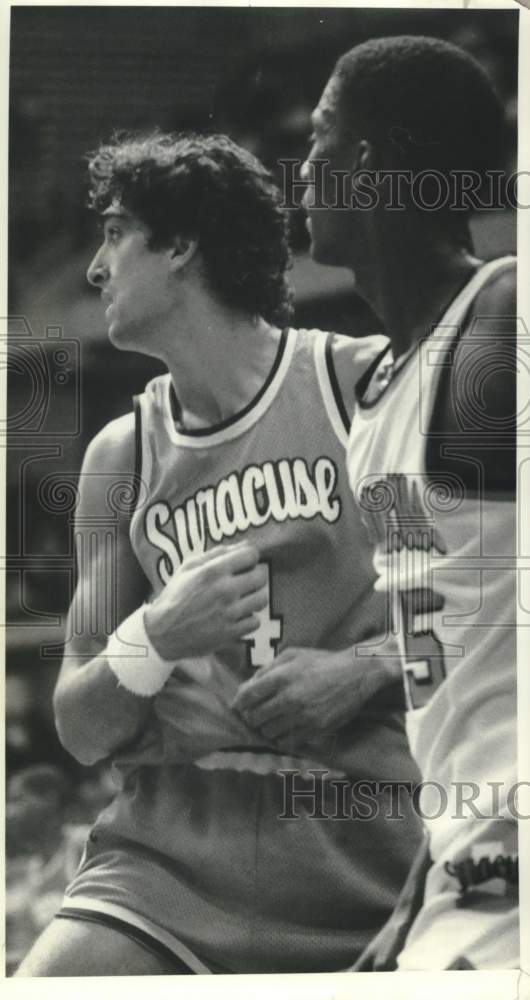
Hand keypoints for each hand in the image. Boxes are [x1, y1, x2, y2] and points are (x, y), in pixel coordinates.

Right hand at [144, 542, 267, 660]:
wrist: (162, 633)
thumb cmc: (174, 597)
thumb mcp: (188, 568)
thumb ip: (216, 554)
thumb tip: (243, 545)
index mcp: (212, 571)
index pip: (251, 554)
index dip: (249, 557)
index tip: (244, 564)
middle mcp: (224, 590)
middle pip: (261, 576)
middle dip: (255, 576)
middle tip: (245, 581)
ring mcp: (229, 613)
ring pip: (262, 599)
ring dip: (254, 598)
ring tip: (242, 600)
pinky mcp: (231, 632)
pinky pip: (255, 621)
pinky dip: (248, 619)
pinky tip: (236, 617)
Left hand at [232, 644, 399, 745]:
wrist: (356, 674)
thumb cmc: (322, 662)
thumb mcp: (292, 655)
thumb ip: (268, 669)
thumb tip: (248, 686)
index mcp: (282, 677)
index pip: (248, 696)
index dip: (239, 702)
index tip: (238, 705)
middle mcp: (290, 698)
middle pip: (255, 717)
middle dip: (251, 716)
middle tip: (255, 713)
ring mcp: (303, 716)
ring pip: (268, 732)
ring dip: (266, 728)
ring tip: (271, 721)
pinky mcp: (315, 729)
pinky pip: (287, 741)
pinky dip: (281, 737)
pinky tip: (285, 728)